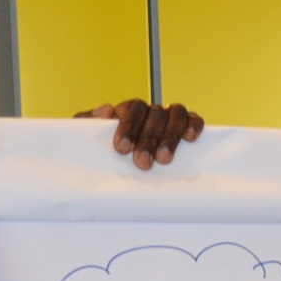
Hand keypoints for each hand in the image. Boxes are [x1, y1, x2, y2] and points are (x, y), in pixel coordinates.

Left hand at [77, 99, 204, 167]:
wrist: (113, 172)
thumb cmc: (102, 153)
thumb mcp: (85, 137)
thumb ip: (87, 121)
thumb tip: (107, 109)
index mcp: (128, 111)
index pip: (133, 109)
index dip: (129, 127)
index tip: (123, 148)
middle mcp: (150, 112)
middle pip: (155, 114)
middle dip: (149, 139)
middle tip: (143, 163)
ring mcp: (169, 119)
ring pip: (176, 115)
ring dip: (171, 136)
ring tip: (164, 160)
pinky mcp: (186, 128)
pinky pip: (194, 119)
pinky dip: (194, 125)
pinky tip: (190, 139)